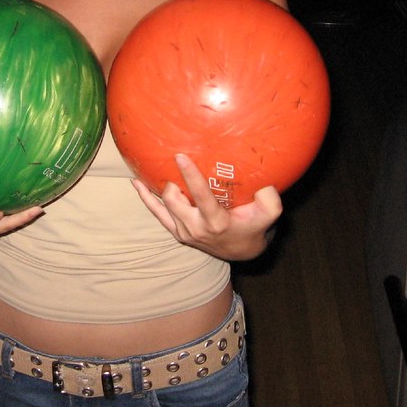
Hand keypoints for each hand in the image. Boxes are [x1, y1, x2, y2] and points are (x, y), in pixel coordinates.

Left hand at [133, 154, 282, 260]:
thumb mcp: (269, 215)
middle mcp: (196, 228)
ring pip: (161, 206)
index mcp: (216, 222)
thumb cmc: (254, 226)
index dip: (190, 176)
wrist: (241, 251)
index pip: (200, 196)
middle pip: (174, 200)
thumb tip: (265, 182)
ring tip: (148, 165)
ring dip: (156, 187)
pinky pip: (156, 214)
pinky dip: (146, 199)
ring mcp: (183, 231)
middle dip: (171, 181)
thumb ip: (270, 199)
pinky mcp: (176, 232)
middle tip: (174, 160)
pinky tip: (136, 183)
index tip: (180, 156)